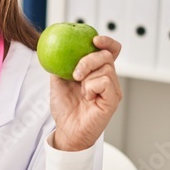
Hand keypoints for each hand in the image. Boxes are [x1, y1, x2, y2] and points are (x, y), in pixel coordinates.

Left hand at [49, 36, 121, 151]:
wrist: (66, 130)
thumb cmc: (65, 109)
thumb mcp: (58, 81)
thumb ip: (61, 64)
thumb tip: (56, 48)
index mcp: (97, 72)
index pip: (110, 50)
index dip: (107, 41)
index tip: (94, 39)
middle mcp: (108, 79)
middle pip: (106, 55)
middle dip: (88, 60)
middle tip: (75, 73)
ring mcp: (112, 89)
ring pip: (106, 68)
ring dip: (87, 77)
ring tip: (81, 90)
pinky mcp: (113, 99)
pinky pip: (106, 82)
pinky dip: (92, 87)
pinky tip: (87, 97)